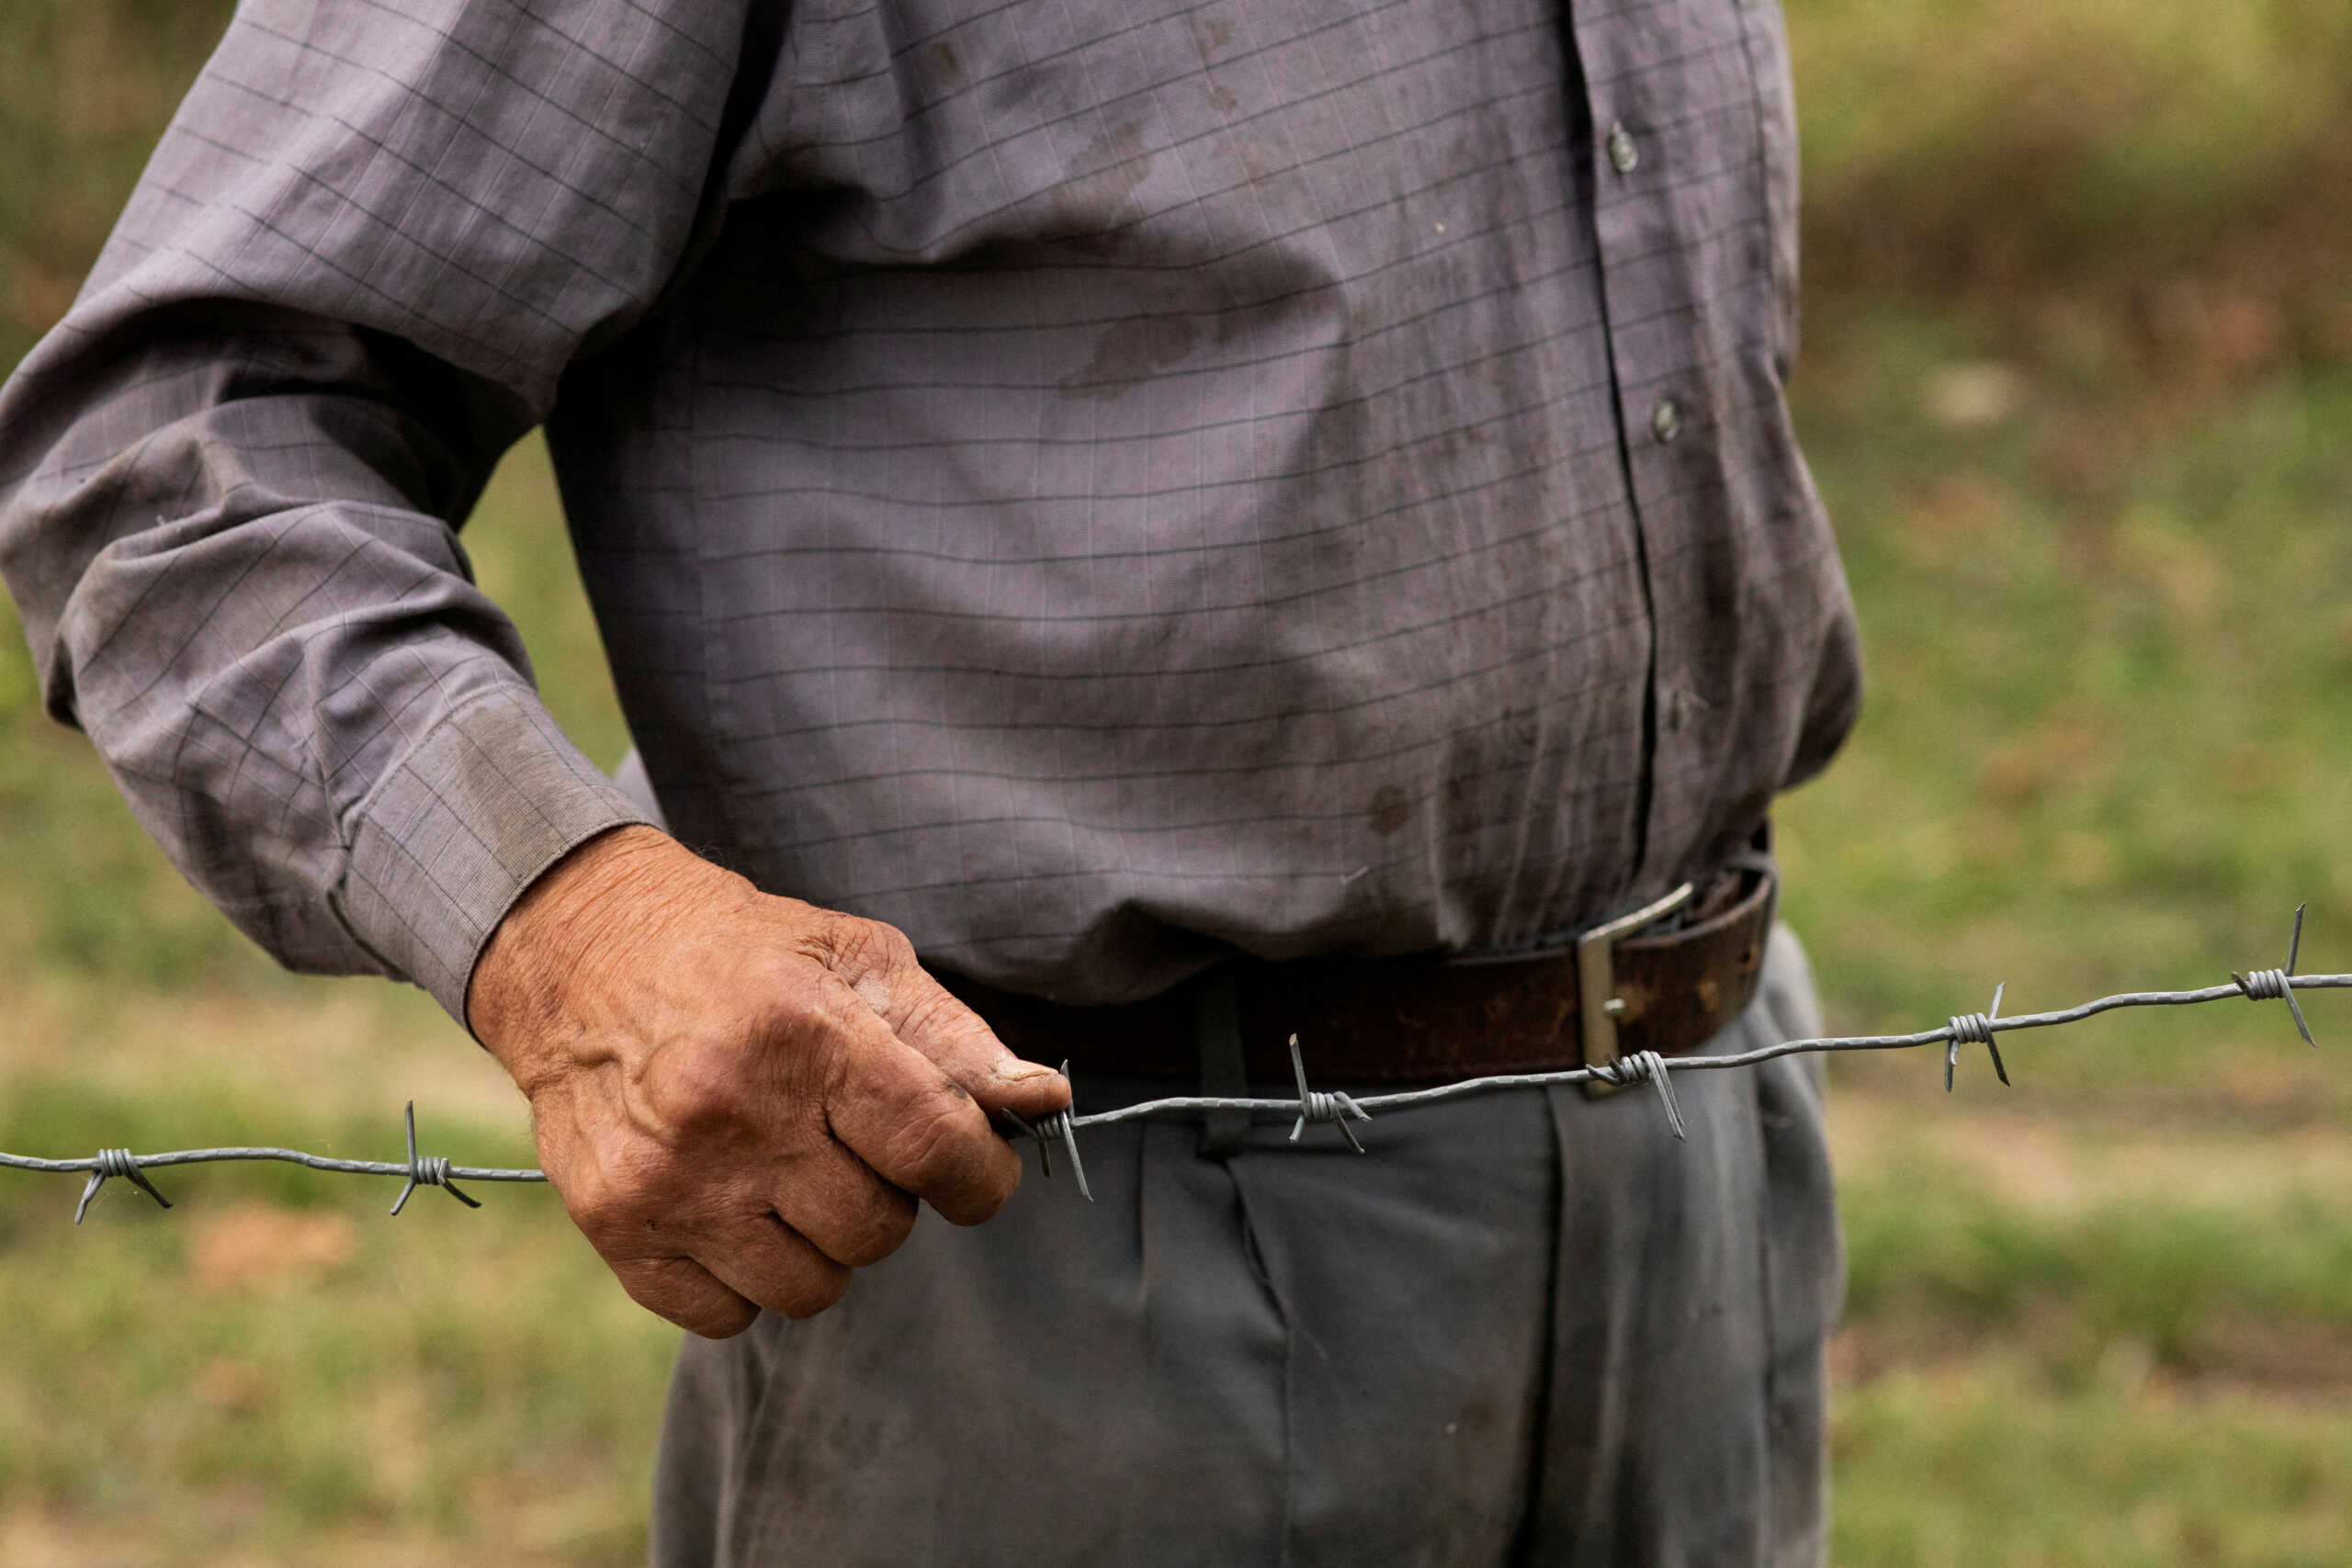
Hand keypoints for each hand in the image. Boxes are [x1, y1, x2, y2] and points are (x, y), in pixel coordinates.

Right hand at [466, 825, 1068, 1336]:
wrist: (584, 954)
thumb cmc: (746, 955)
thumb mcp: (858, 959)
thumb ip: (956, 1039)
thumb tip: (1045, 1100)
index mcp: (806, 1032)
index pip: (934, 1149)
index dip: (980, 1177)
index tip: (973, 1170)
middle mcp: (732, 1112)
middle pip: (877, 1230)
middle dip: (890, 1197)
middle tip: (852, 1146)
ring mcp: (668, 1180)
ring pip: (811, 1289)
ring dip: (823, 1245)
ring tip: (793, 1176)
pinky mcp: (615, 1227)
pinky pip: (727, 1317)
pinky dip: (747, 1280)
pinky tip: (734, 1207)